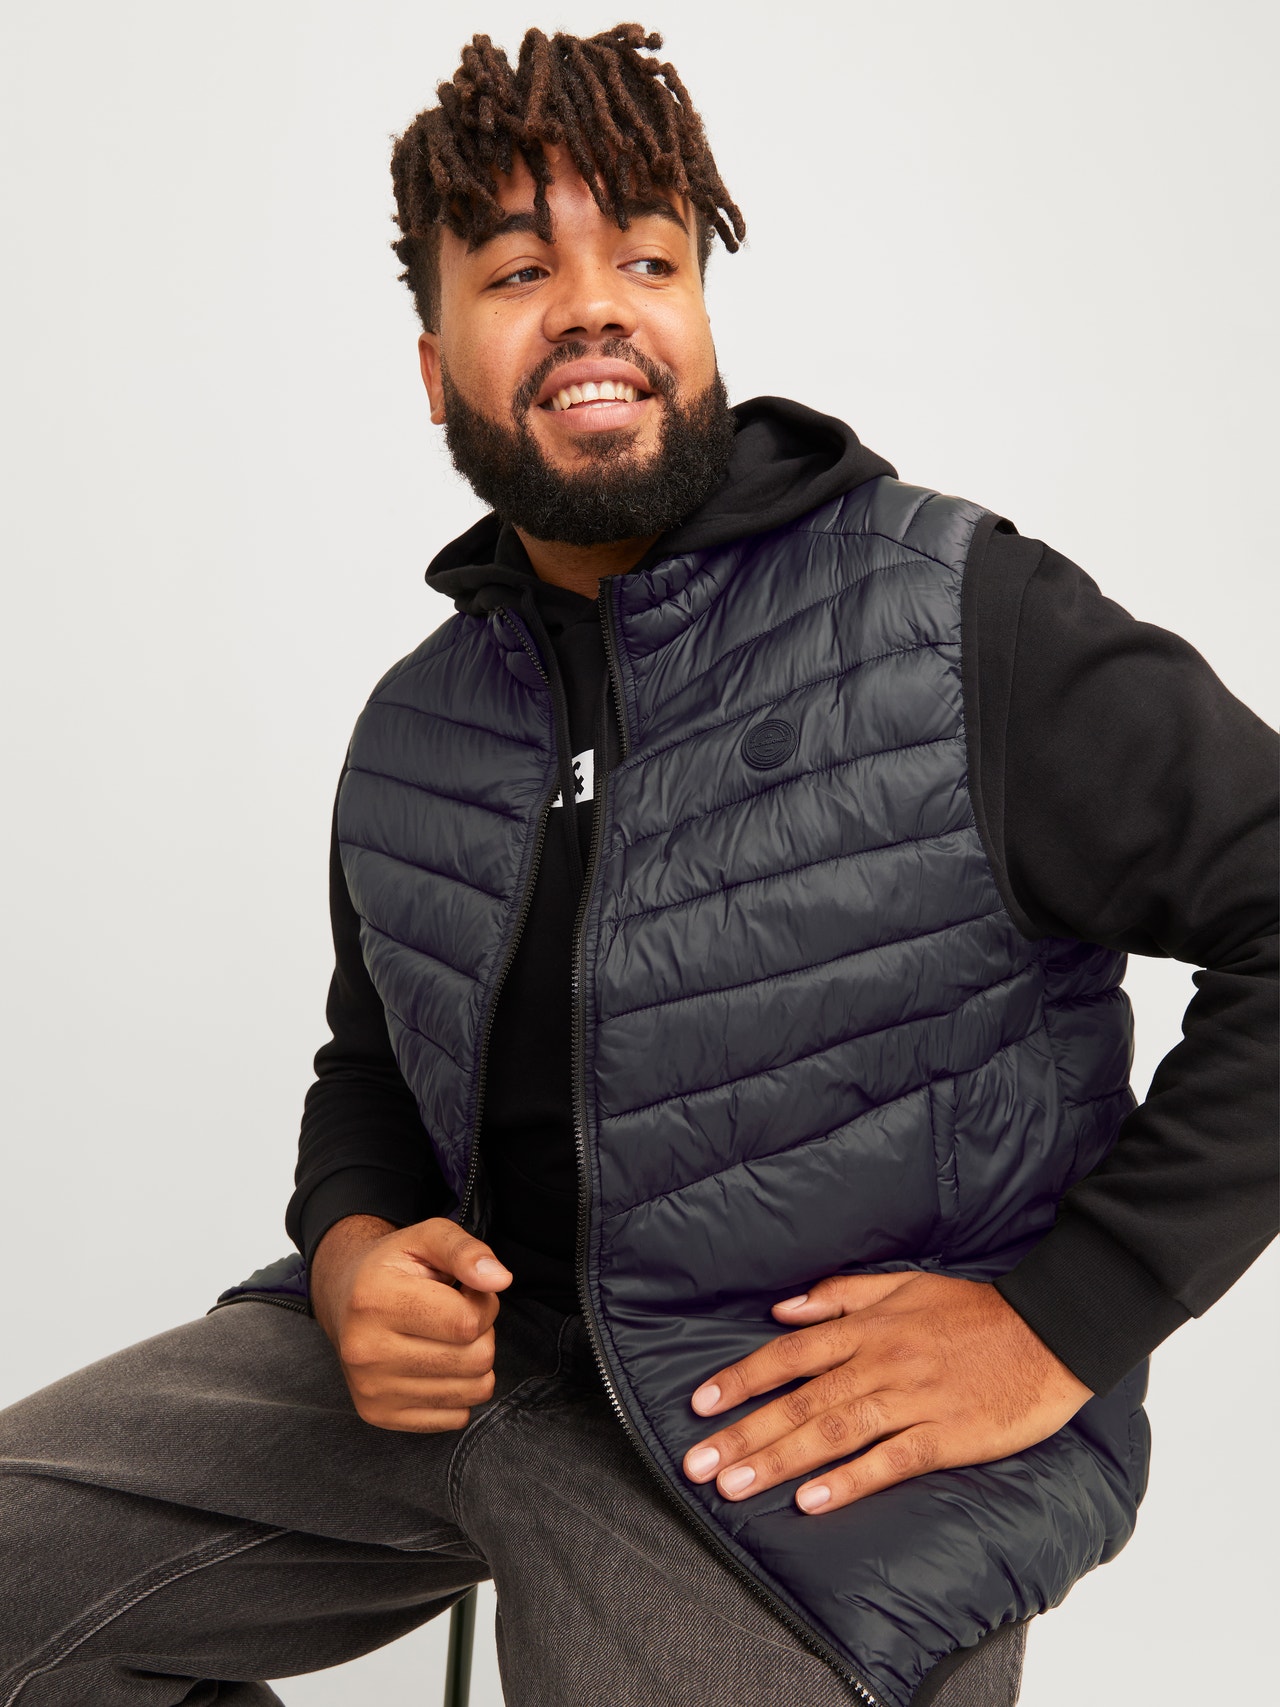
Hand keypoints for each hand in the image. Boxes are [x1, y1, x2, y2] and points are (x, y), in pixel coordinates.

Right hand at [309, 1213, 511, 1432]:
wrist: (343, 1298)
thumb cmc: (394, 1267)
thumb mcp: (428, 1238)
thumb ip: (466, 1251)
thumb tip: (500, 1280)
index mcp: (375, 1300)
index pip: (467, 1322)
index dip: (483, 1304)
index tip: (466, 1292)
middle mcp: (366, 1351)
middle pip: (475, 1359)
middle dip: (481, 1333)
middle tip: (456, 1315)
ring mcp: (371, 1389)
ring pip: (473, 1391)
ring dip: (474, 1362)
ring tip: (446, 1337)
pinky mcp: (379, 1414)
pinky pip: (456, 1417)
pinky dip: (459, 1390)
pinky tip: (436, 1364)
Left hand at [681, 1271, 1091, 1513]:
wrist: (1050, 1332)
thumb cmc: (973, 1310)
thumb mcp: (902, 1284)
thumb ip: (839, 1295)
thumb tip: (781, 1309)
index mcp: (868, 1328)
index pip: (790, 1354)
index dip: (742, 1379)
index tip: (700, 1404)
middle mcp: (881, 1363)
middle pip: (800, 1402)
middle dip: (744, 1434)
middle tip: (697, 1465)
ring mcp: (913, 1401)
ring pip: (834, 1433)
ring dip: (780, 1461)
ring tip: (735, 1487)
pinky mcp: (947, 1437)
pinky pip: (890, 1461)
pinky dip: (850, 1481)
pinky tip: (813, 1502)